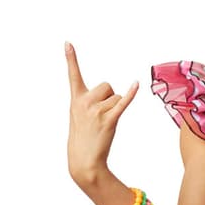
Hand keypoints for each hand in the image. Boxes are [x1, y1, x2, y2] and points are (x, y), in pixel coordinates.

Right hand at [65, 41, 137, 189]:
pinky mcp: (109, 120)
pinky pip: (123, 102)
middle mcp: (85, 102)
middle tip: (101, 116)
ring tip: (105, 124)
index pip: (73, 75)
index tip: (68, 43)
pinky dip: (131, 94)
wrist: (83, 161)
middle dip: (110, 98)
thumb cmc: (83, 139)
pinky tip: (137, 85)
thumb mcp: (79, 117)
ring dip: (116, 109)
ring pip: (117, 97)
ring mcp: (96, 111)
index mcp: (76, 100)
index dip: (71, 58)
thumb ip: (90, 102)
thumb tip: (112, 94)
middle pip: (107, 86)